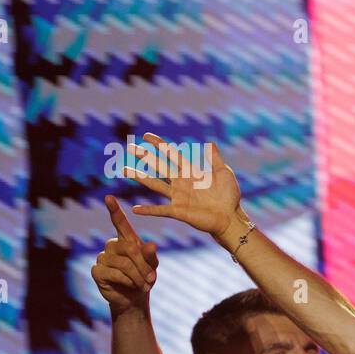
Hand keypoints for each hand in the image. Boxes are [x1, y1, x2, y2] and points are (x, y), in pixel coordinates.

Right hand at [91, 196, 158, 314]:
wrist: (134, 298)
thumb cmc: (144, 278)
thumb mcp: (152, 266)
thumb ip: (150, 256)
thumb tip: (151, 244)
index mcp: (126, 240)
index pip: (119, 222)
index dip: (114, 210)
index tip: (109, 197)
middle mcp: (111, 246)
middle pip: (128, 249)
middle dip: (143, 265)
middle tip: (152, 279)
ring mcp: (102, 257)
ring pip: (122, 263)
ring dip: (137, 276)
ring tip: (144, 285)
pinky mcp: (96, 270)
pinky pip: (113, 273)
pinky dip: (126, 281)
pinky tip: (130, 286)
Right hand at [123, 133, 240, 237]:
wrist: (230, 217)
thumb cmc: (228, 195)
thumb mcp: (223, 173)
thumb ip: (215, 159)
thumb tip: (210, 142)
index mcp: (191, 171)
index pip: (172, 154)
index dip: (159, 144)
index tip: (146, 136)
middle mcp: (180, 182)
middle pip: (159, 166)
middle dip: (145, 157)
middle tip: (130, 147)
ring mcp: (178, 196)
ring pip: (155, 185)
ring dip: (140, 178)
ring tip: (124, 170)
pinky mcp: (179, 211)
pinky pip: (161, 210)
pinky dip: (149, 210)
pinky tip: (135, 209)